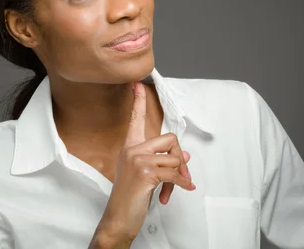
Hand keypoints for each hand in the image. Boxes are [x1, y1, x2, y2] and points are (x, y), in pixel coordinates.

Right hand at [90, 81, 194, 246]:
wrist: (118, 219)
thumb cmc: (130, 198)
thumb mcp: (145, 175)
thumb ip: (161, 161)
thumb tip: (185, 157)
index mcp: (130, 148)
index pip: (135, 120)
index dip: (138, 102)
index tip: (137, 84)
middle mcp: (132, 150)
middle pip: (170, 140)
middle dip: (180, 159)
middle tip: (181, 176)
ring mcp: (138, 160)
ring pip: (175, 159)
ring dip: (179, 178)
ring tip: (171, 190)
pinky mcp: (146, 173)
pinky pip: (174, 173)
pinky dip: (181, 184)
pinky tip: (179, 192)